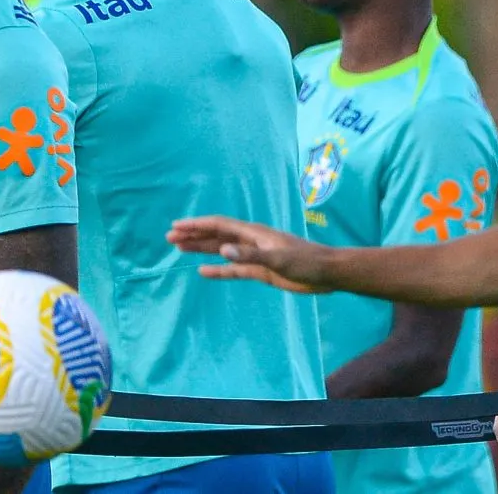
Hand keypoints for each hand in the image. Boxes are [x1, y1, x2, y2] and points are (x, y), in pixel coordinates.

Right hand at [167, 215, 333, 293]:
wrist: (326, 273)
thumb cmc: (305, 261)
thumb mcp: (278, 258)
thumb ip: (250, 255)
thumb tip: (223, 250)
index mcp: (252, 233)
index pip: (219, 225)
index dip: (197, 225)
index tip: (177, 226)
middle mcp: (249, 241)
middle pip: (215, 236)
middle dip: (193, 235)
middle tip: (170, 238)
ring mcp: (253, 255)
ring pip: (221, 250)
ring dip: (201, 249)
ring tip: (180, 248)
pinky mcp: (259, 270)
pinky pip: (232, 269)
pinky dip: (218, 270)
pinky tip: (204, 272)